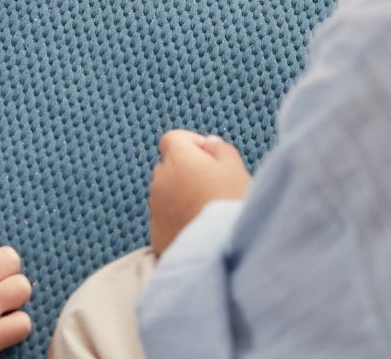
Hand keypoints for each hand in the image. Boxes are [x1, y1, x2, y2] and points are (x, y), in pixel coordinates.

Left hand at [148, 130, 251, 255]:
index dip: (191, 143)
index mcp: (178, 159)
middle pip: (168, 166)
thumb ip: (220, 149)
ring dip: (180, 195)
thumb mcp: (235, 168)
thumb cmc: (230, 205)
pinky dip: (176, 219)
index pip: (173, 139)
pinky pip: (164, 218)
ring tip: (207, 210)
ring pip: (165, 192)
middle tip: (211, 185)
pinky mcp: (155, 234)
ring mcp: (155, 208)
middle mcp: (160, 180)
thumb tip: (208, 143)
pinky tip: (198, 227)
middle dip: (186, 170)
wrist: (222, 252)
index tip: (209, 156)